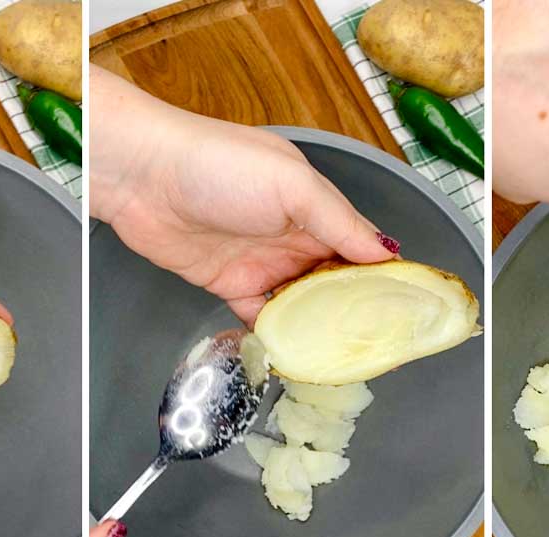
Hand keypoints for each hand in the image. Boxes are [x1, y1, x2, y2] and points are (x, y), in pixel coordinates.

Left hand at [89, 66, 397, 324]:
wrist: (143, 176)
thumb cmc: (218, 165)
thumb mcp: (293, 185)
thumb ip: (339, 222)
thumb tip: (387, 253)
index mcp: (314, 205)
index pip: (360, 246)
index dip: (384, 277)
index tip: (405, 310)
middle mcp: (293, 235)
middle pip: (335, 281)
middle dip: (356, 311)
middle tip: (380, 344)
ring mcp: (262, 262)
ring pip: (302, 304)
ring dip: (319, 327)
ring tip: (344, 358)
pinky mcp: (229, 284)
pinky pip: (262, 317)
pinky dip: (278, 335)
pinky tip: (296, 354)